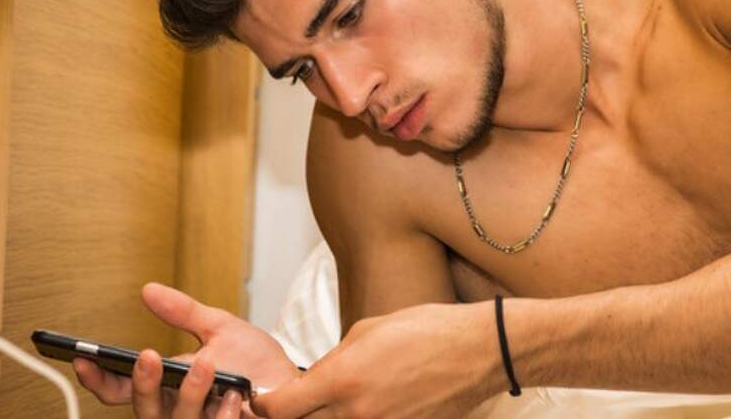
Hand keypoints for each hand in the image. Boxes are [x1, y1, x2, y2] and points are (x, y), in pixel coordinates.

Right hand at [74, 282, 301, 417]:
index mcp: (167, 388)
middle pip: (143, 411)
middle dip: (142, 385)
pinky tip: (235, 398)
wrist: (299, 388)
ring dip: (188, 395)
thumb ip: (183, 313)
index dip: (97, 379)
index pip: (120, 391)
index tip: (81, 358)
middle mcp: (178, 413)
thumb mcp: (219, 328)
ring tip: (206, 366)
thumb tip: (148, 289)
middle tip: (148, 356)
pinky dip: (222, 417)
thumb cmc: (258, 364)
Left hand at [252, 302, 501, 418]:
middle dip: (295, 414)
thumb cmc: (424, 331)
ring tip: (338, 400)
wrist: (477, 352)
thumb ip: (331, 362)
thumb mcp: (364, 332)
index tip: (266, 398)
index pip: (278, 409)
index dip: (264, 404)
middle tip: (300, 401)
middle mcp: (356, 413)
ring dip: (327, 418)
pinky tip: (367, 406)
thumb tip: (311, 381)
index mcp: (340, 380)